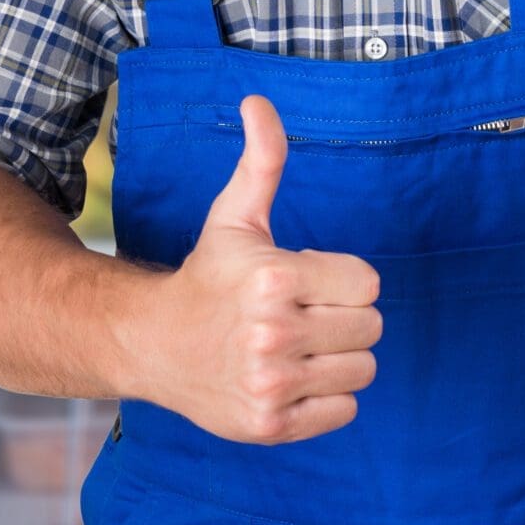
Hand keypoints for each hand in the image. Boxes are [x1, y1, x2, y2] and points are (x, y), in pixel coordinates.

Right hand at [128, 94, 381, 443]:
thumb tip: (258, 101)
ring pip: (362, 370)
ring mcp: (271, 384)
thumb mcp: (235, 215)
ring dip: (337, 358)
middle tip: (302, 314)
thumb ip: (262, 160)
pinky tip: (291, 379)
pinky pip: (345, 412)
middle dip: (342, 317)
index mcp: (273, 278)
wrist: (154, 344)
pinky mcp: (271, 424)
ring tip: (297, 347)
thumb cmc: (208, 276)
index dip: (341, 279)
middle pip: (371, 328)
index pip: (368, 284)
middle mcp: (273, 334)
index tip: (305, 280)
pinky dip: (325, 399)